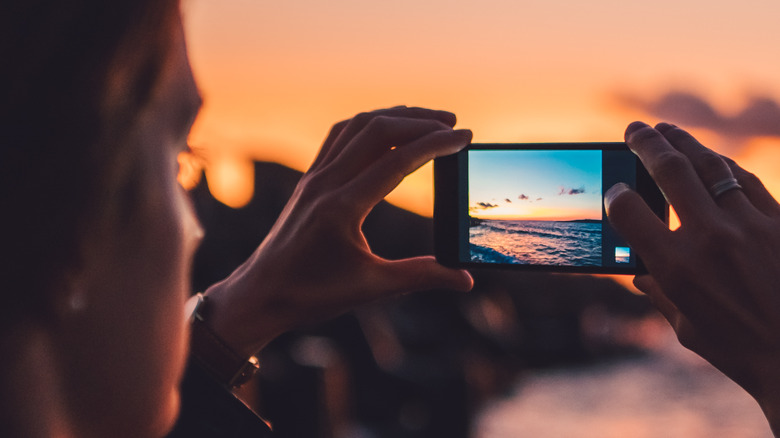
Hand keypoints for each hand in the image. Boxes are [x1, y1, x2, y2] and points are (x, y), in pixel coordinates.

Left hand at [204, 106, 473, 356]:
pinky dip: (368, 126)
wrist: (260, 295)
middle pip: (377, 130)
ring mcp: (313, 178)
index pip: (397, 161)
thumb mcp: (371, 287)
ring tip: (427, 121)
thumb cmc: (311, 295)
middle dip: (419, 121)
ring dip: (394, 116)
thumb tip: (465, 279)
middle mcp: (325, 183)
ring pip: (356, 127)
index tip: (465, 137)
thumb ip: (421, 276)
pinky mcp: (308, 180)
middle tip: (453, 124)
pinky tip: (385, 133)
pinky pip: (339, 137)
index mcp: (342, 207)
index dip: (436, 145)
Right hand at [605, 121, 779, 431]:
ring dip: (685, 143)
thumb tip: (640, 272)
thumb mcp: (684, 324)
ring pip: (711, 165)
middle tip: (634, 129)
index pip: (629, 211)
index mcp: (676, 267)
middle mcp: (710, 238)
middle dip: (646, 143)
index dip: (615, 195)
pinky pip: (746, 181)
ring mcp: (749, 225)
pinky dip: (724, 165)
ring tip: (668, 131)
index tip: (614, 191)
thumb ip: (658, 291)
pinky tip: (713, 159)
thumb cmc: (738, 349)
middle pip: (669, 170)